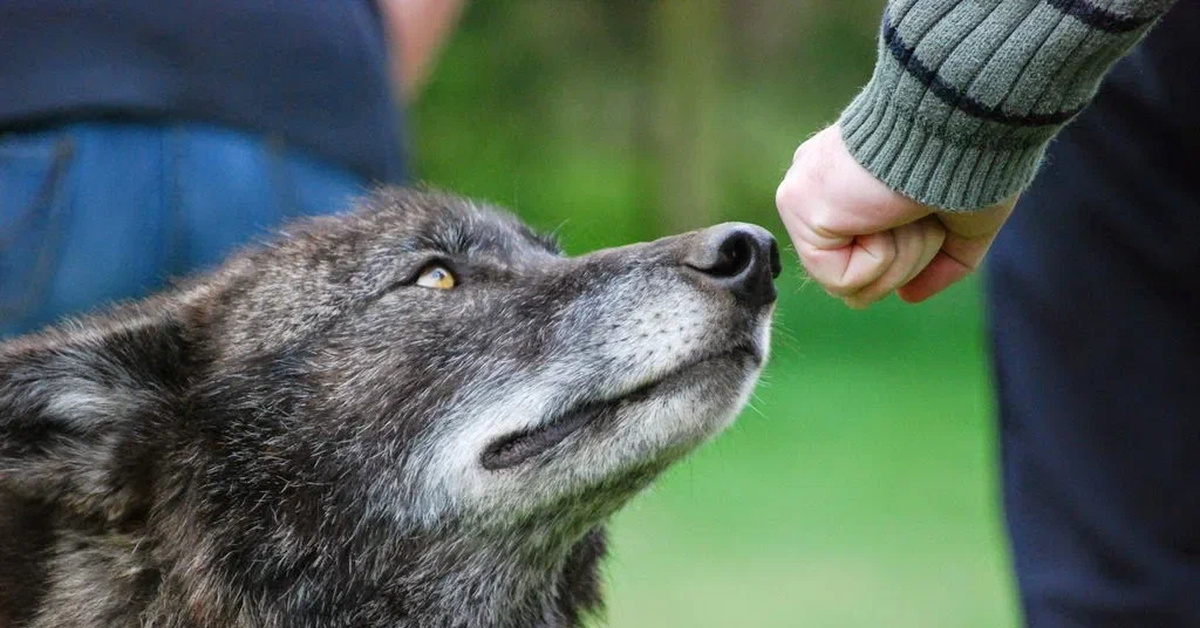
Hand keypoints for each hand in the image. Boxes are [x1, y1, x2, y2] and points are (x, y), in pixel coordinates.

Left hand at [775, 126, 1016, 307]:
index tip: (930, 206)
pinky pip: (841, 279)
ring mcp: (804, 194)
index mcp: (851, 185)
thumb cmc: (975, 158)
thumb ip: (940, 261)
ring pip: (849, 285)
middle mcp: (820, 187)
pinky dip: (882, 257)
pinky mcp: (798, 203)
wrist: (967, 124)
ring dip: (900, 256)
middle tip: (922, 207)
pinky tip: (886, 210)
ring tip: (906, 204)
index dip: (912, 253)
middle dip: (909, 257)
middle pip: (857, 279)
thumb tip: (909, 296)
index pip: (864, 260)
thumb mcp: (965, 220)